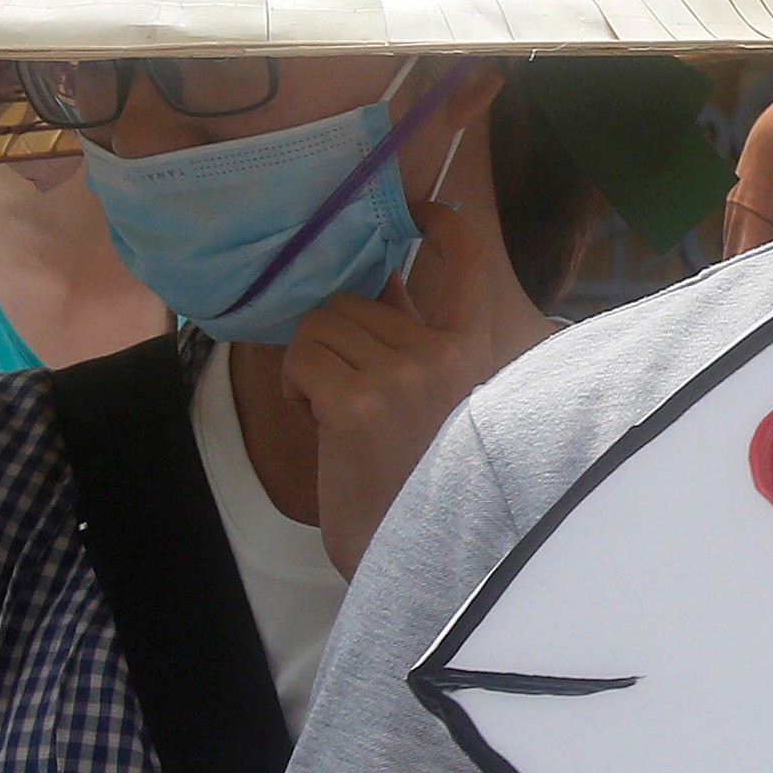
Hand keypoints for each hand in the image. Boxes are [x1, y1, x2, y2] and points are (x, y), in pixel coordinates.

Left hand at [283, 200, 545, 573]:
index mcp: (474, 353)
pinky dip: (298, 390)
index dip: (439, 223)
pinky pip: (302, 358)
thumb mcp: (437, 403)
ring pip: (321, 325)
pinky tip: (322, 426)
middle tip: (346, 395)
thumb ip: (417, 341)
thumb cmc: (420, 488)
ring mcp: (405, 374)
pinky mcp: (359, 400)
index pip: (467, 260)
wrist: (418, 562)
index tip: (417, 209)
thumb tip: (383, 281)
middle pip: (355, 299)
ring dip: (312, 367)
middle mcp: (446, 354)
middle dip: (333, 340)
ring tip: (338, 417)